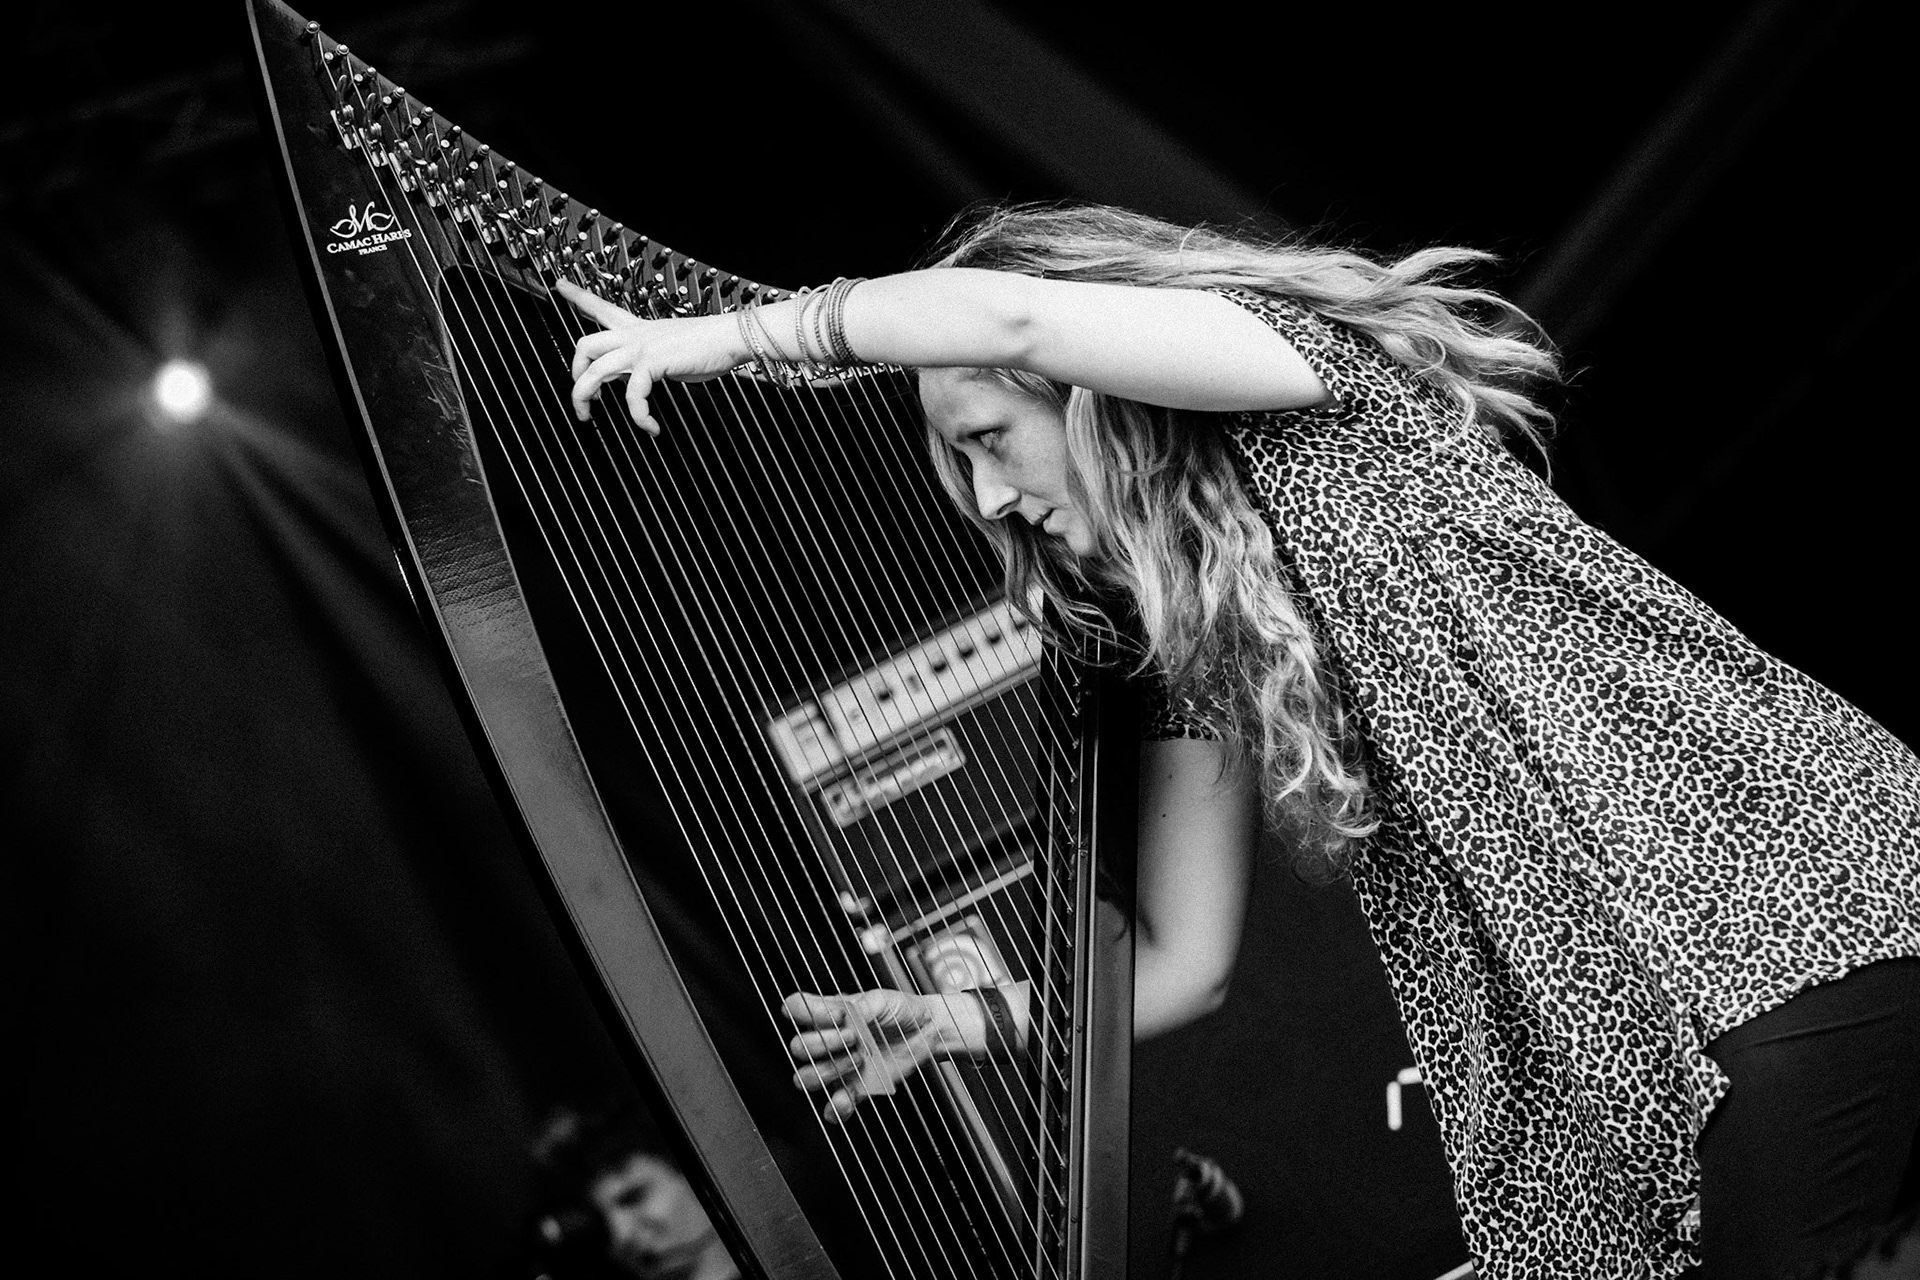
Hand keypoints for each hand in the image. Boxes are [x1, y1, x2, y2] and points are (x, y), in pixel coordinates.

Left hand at [556, 279, 744, 433]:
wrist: (729, 337)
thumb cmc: (708, 345)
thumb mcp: (670, 350)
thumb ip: (649, 361)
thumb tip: (636, 376)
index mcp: (637, 327)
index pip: (600, 307)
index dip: (577, 296)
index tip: (559, 286)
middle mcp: (634, 334)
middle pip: (585, 344)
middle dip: (574, 371)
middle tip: (581, 395)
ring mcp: (641, 347)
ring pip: (595, 371)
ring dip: (585, 398)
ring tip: (589, 417)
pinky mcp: (652, 362)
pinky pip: (632, 395)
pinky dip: (638, 416)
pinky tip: (650, 427)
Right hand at [782, 989, 980, 1123]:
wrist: (927, 1032)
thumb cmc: (902, 1010)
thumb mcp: (882, 999)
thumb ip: (860, 1006)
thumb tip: (842, 1013)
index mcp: (829, 1013)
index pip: (795, 1009)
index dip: (803, 1012)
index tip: (834, 1015)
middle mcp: (827, 1041)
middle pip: (798, 1047)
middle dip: (823, 1043)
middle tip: (854, 1037)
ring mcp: (838, 1067)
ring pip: (807, 1078)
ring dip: (828, 1070)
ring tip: (858, 1059)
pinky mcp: (855, 1090)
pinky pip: (833, 1107)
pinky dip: (835, 1108)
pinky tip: (845, 1099)